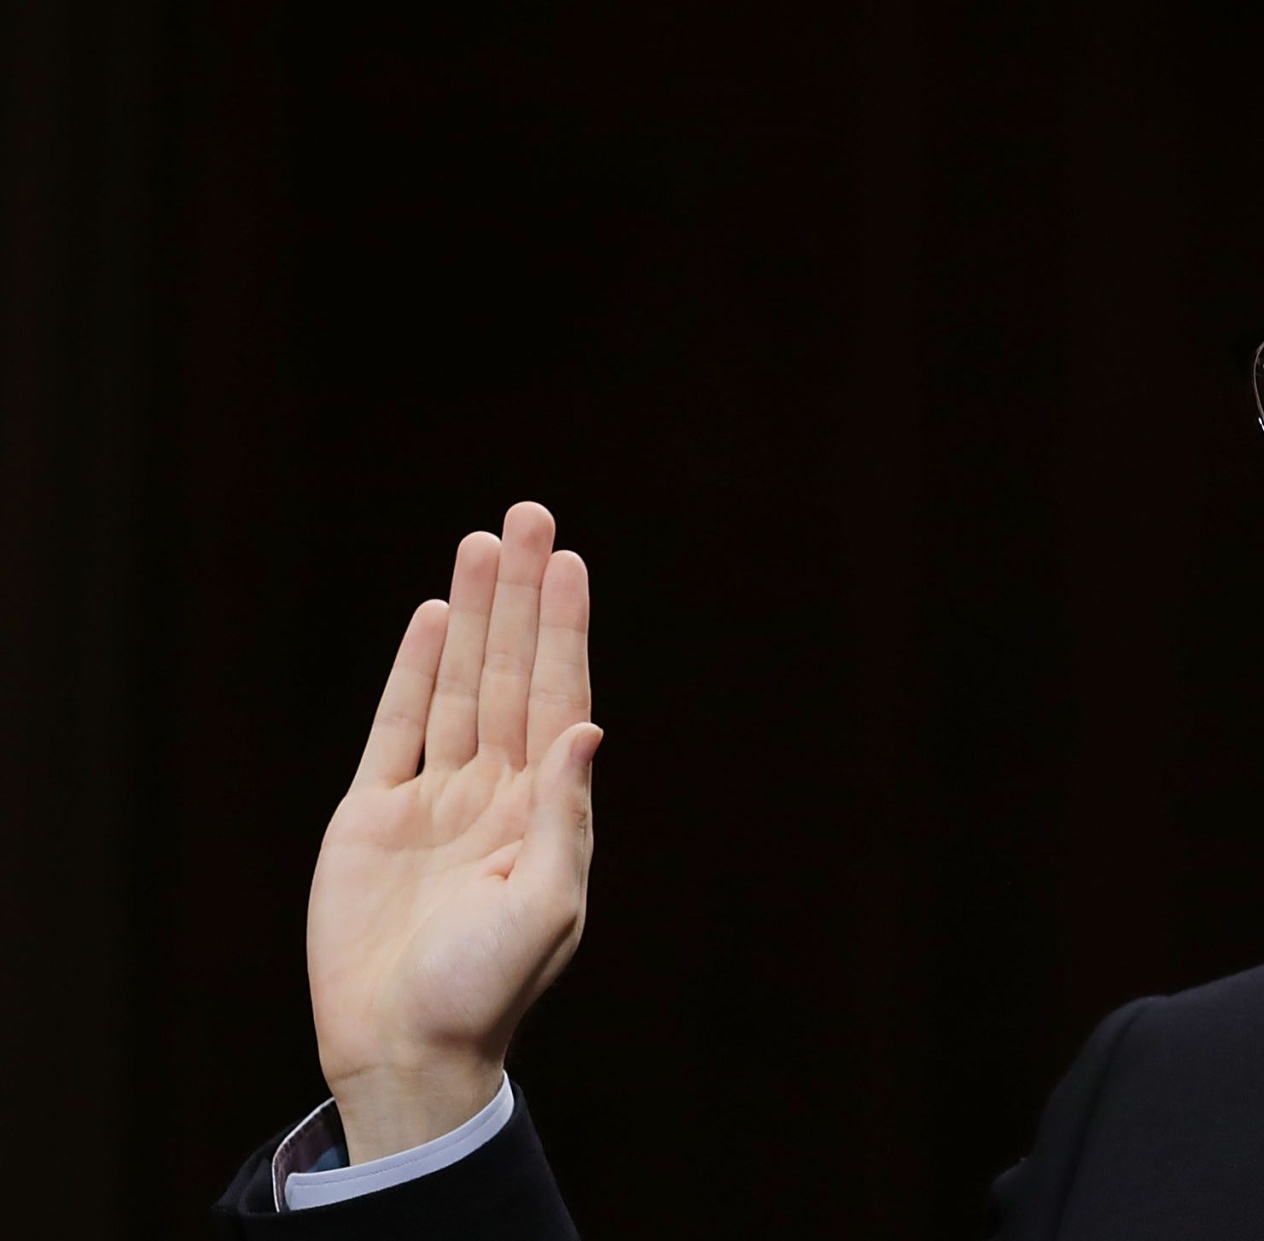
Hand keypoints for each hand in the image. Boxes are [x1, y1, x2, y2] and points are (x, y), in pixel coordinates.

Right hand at [306, 501, 599, 1162]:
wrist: (405, 1048)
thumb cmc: (486, 990)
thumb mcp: (546, 906)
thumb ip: (564, 816)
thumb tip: (588, 729)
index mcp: (545, 810)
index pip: (558, 696)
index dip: (564, 629)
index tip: (570, 563)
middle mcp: (495, 791)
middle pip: (510, 672)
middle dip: (520, 597)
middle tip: (528, 516)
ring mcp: (435, 799)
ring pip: (456, 685)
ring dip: (470, 616)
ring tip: (481, 543)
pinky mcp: (374, 816)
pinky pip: (397, 729)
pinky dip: (414, 673)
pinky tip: (432, 619)